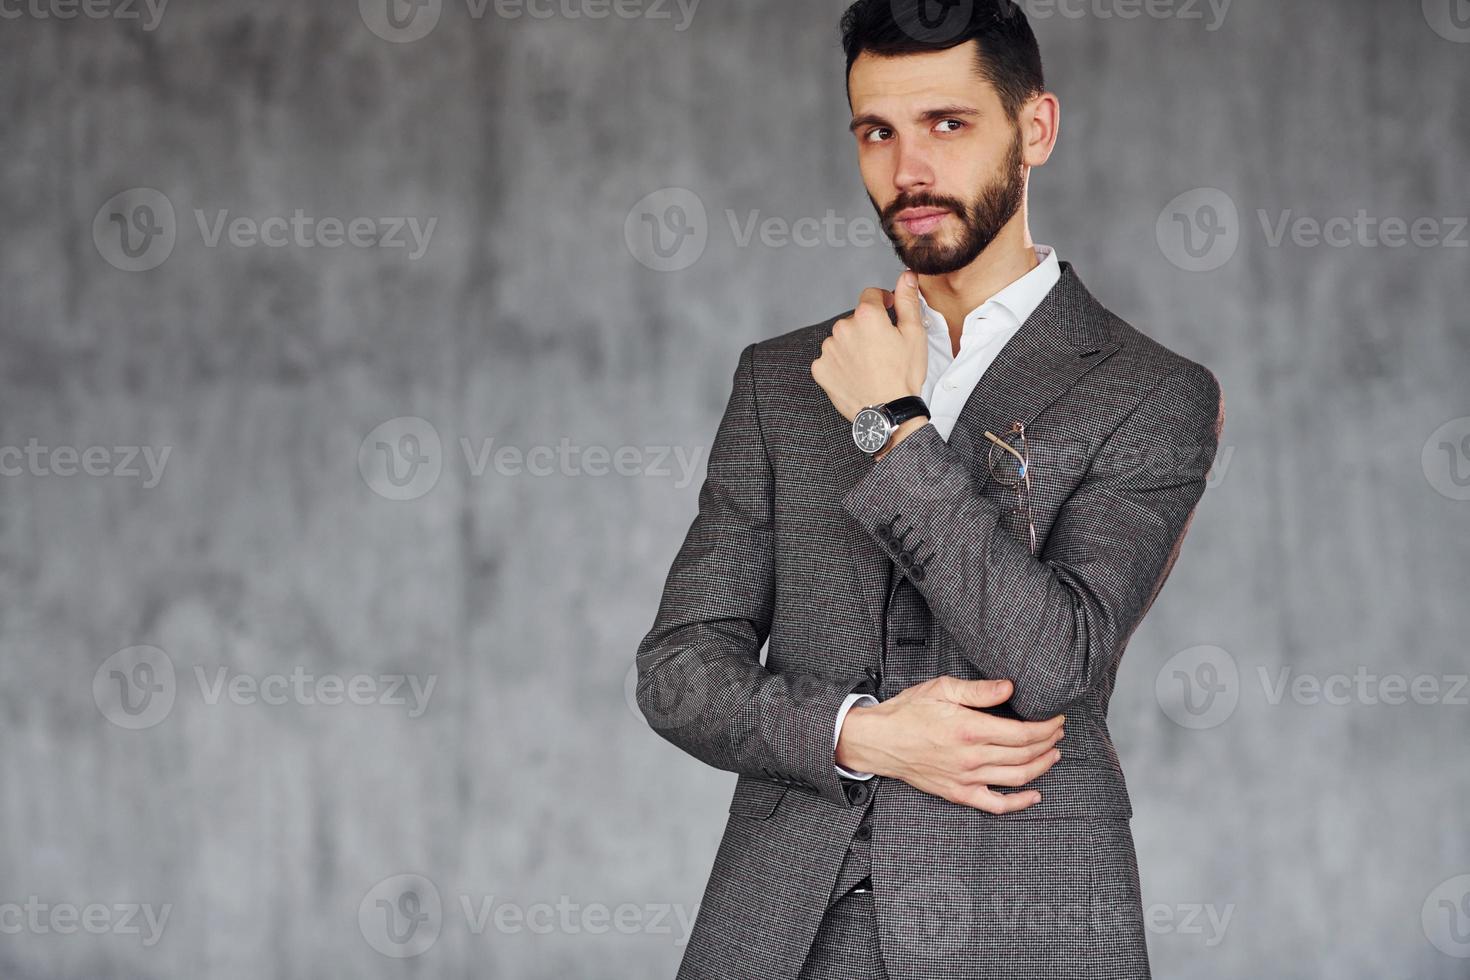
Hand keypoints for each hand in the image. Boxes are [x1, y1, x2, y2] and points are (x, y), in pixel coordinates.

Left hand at [811, 269, 927, 420]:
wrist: (887, 412)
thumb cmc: (903, 375)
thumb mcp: (914, 334)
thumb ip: (907, 301)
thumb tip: (906, 277)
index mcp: (866, 316)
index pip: (871, 295)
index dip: (883, 301)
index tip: (889, 309)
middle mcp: (842, 328)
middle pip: (855, 319)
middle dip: (868, 328)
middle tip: (884, 349)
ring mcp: (828, 349)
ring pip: (842, 339)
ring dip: (853, 346)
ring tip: (870, 365)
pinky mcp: (820, 369)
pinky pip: (830, 359)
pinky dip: (841, 364)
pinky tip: (856, 375)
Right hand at [835, 677, 1064, 814]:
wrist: (879, 740)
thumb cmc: (908, 711)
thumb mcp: (941, 689)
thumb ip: (979, 690)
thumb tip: (1010, 687)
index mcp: (970, 729)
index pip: (1023, 733)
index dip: (1046, 727)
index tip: (1056, 719)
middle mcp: (972, 757)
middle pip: (1025, 754)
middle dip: (1049, 743)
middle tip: (1058, 732)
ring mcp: (966, 779)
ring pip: (1017, 778)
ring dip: (1042, 766)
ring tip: (1054, 754)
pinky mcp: (959, 793)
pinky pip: (996, 804)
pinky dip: (1019, 803)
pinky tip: (1034, 794)